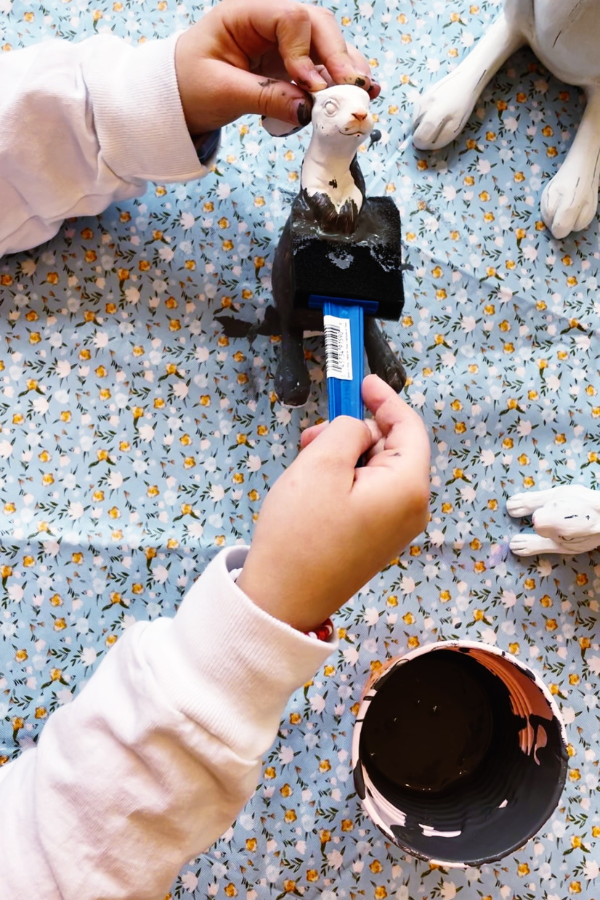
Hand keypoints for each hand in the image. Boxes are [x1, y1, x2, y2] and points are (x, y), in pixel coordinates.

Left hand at [175, 0, 379, 134]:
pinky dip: (339, 81)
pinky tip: (360, 92)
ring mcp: (285, 43)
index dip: (307, 51)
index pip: (291, 18)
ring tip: (363, 94)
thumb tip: (306, 109)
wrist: (178, 99)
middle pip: (318, 26)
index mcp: (245, 13)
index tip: (311, 86)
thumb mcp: (222, 93)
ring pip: (328, 45)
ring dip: (347, 70)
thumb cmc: (189, 87)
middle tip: (351, 90)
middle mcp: (271, 21)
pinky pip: (323, 68)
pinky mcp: (292, 65)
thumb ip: (265, 97)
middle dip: (338, 58)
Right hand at [237, 376, 430, 631]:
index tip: (362, 382)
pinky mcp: (375, 540)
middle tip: (314, 432)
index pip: (410, 428)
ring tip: (306, 459)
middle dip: (356, 431)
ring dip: (344, 454)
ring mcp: (394, 528)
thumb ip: (347, 430)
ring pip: (376, 470)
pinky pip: (368, 493)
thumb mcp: (321, 464)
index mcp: (408, 487)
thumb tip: (359, 429)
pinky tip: (314, 482)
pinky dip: (344, 477)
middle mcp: (411, 509)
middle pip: (393, 449)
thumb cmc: (301, 534)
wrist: (282, 600)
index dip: (386, 399)